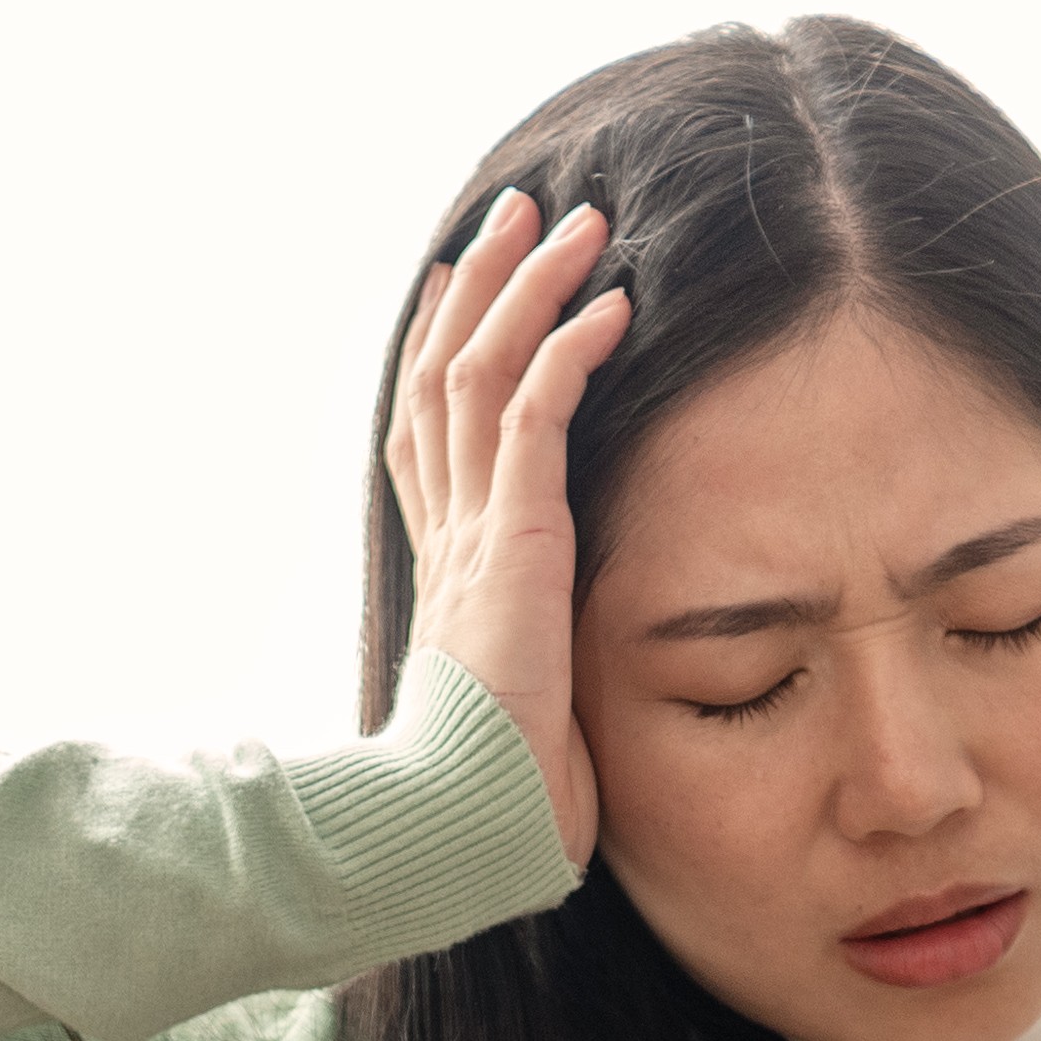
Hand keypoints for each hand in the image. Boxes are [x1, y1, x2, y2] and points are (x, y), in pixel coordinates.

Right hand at [386, 189, 630, 869]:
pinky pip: (537, 415)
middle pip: (446, 375)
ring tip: (576, 222)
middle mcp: (448, 537)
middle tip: (519, 212)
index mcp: (447, 571)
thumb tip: (567, 693)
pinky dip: (570, 350)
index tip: (463, 285)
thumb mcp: (528, 711)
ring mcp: (472, 533)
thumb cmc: (496, 800)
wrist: (457, 828)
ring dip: (530, 289)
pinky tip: (609, 305)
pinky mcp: (512, 539)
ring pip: (484, 372)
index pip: (431, 433)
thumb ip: (542, 669)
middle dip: (482, 287)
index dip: (442, 349)